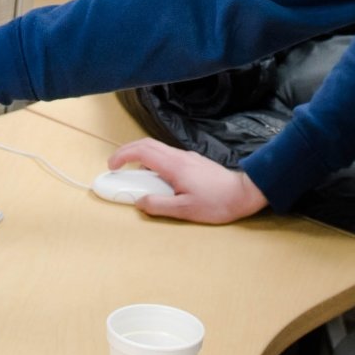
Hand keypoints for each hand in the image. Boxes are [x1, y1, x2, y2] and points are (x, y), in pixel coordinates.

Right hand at [103, 138, 266, 222]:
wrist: (243, 194)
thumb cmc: (216, 203)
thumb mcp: (185, 210)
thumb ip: (159, 205)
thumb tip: (139, 201)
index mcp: (174, 165)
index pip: (141, 151)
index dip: (122, 156)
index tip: (111, 167)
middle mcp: (179, 156)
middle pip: (146, 144)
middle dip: (127, 152)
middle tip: (116, 167)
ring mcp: (187, 157)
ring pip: (157, 149)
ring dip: (140, 158)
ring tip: (135, 178)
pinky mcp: (193, 162)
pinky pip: (167, 157)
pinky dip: (154, 163)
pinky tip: (157, 180)